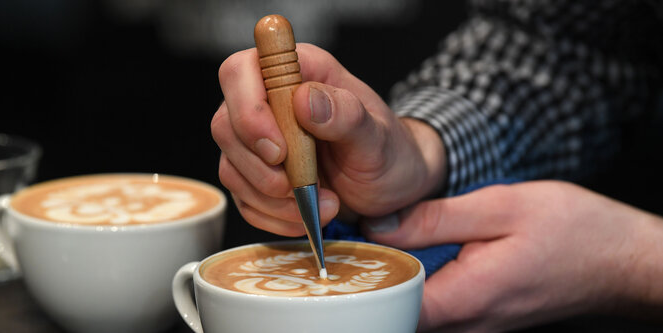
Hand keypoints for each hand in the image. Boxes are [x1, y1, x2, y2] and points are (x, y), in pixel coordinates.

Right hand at [212, 43, 445, 235]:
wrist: (392, 184)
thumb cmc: (388, 151)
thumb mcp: (377, 136)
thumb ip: (345, 115)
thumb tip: (304, 99)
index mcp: (298, 72)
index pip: (241, 72)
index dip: (248, 111)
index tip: (280, 151)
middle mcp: (269, 101)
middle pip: (226, 125)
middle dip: (261, 169)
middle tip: (304, 189)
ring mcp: (258, 140)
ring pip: (230, 167)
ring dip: (272, 199)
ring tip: (323, 205)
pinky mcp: (257, 175)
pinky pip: (243, 198)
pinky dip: (274, 216)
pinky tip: (305, 216)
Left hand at [363, 181, 662, 331]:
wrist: (620, 258)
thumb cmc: (573, 231)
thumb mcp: (500, 208)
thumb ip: (435, 218)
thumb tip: (379, 223)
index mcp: (463, 299)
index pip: (386, 303)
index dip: (359, 273)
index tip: (345, 240)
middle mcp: (464, 322)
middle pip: (394, 304)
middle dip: (373, 266)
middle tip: (362, 224)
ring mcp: (473, 322)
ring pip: (414, 300)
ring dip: (398, 265)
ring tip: (389, 227)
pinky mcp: (481, 312)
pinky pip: (436, 296)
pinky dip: (423, 269)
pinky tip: (423, 240)